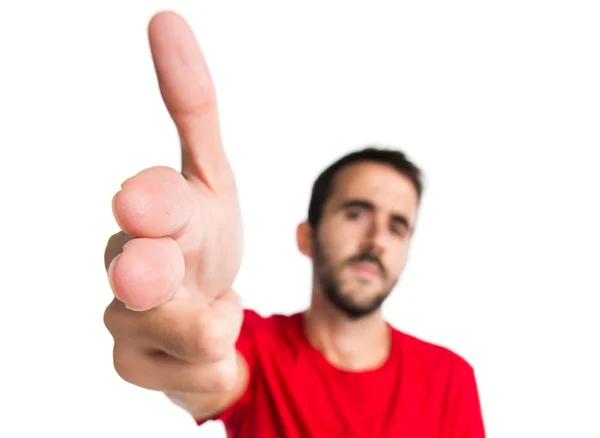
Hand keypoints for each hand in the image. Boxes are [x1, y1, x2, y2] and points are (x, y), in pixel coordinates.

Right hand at [103, 11, 243, 393]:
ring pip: (174, 329)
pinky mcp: (133, 362)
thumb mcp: (210, 179)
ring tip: (215, 320)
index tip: (141, 195)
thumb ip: (193, 109)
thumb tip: (163, 18)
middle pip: (136, 263)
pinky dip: (213, 362)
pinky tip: (203, 350)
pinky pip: (198, 370)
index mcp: (161, 208)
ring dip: (203, 325)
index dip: (154, 196)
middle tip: (145, 262)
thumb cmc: (204, 243)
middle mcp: (132, 257)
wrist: (202, 318)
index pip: (157, 196)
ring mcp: (126, 313)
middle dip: (148, 265)